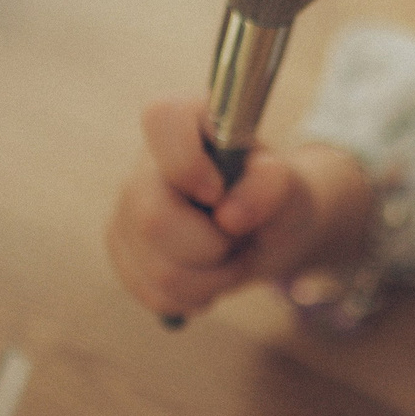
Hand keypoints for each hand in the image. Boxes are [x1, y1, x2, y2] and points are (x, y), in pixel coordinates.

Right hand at [104, 98, 372, 321]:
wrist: (267, 229)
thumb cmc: (274, 195)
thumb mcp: (290, 184)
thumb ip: (271, 185)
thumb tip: (231, 215)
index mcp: (187, 122)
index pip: (161, 119)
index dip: (187, 163)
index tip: (219, 191)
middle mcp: (146, 165)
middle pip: (153, 219)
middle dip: (212, 245)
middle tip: (240, 237)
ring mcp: (127, 211)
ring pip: (160, 270)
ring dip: (214, 277)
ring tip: (232, 255)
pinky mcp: (124, 252)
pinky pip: (155, 293)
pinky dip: (197, 296)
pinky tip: (210, 274)